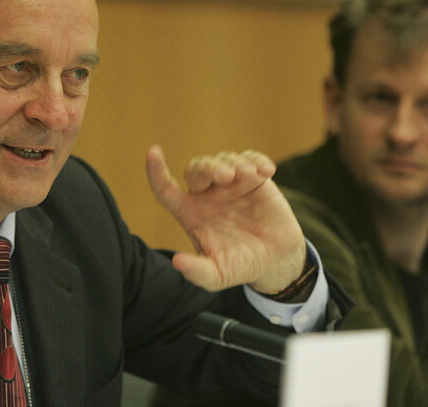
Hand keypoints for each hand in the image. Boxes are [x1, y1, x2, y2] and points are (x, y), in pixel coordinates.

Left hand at [146, 145, 305, 292]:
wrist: (275, 260)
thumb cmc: (240, 265)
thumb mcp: (218, 275)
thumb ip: (197, 272)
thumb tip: (176, 262)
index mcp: (191, 213)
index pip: (166, 190)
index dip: (156, 172)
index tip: (153, 153)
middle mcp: (207, 194)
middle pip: (197, 169)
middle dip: (209, 168)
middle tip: (227, 176)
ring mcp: (232, 184)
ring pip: (224, 159)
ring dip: (235, 163)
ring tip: (248, 176)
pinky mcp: (255, 179)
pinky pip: (251, 159)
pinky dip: (257, 160)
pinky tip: (266, 171)